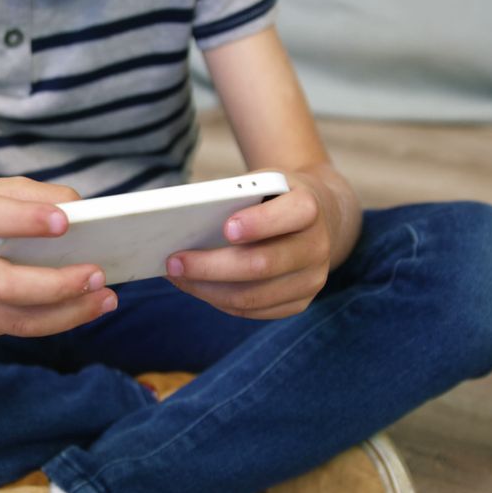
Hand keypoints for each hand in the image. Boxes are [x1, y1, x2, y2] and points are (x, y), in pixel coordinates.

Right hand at [0, 177, 116, 338]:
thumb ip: (32, 195)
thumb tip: (83, 212)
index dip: (23, 220)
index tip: (65, 222)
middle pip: (4, 285)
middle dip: (57, 285)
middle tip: (98, 275)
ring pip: (15, 321)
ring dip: (67, 314)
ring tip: (105, 299)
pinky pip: (14, 329)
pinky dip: (53, 321)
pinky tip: (79, 308)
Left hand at [165, 171, 333, 318]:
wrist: (316, 218)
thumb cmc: (273, 196)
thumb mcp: (261, 182)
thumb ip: (233, 196)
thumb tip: (182, 221)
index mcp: (310, 207)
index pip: (292, 214)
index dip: (259, 223)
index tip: (226, 228)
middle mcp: (317, 246)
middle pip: (262, 264)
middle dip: (211, 266)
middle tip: (174, 261)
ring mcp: (312, 279)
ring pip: (253, 296)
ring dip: (207, 289)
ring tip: (177, 276)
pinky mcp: (300, 302)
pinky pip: (253, 310)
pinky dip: (219, 300)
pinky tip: (196, 287)